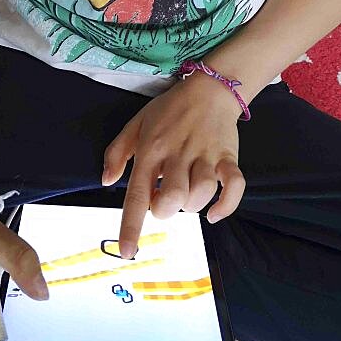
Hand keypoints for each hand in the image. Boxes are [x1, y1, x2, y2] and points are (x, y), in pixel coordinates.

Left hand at [102, 73, 245, 258]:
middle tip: (165, 198)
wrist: (209, 88)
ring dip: (192, 205)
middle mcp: (176, 155)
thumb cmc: (168, 110)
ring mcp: (205, 156)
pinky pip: (233, 186)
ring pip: (200, 195)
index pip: (136, 194)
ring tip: (187, 193)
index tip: (128, 252)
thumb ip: (116, 153)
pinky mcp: (228, 157)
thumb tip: (106, 181)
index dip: (131, 226)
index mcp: (150, 151)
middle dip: (166, 210)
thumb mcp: (135, 124)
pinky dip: (226, 205)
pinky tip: (214, 213)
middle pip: (171, 199)